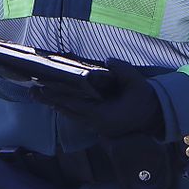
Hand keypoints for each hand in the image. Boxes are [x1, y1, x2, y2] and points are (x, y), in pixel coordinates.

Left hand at [33, 59, 162, 139]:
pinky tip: (54, 101)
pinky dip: (64, 108)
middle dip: (50, 101)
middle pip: (68, 112)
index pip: (75, 105)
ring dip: (54, 105)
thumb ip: (123, 70)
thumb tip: (107, 61)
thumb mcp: (137, 82)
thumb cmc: (145, 98)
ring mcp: (96, 127)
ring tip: (37, 95)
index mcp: (104, 116)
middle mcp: (96, 124)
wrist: (156, 116)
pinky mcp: (96, 126)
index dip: (57, 97)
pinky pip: (76, 117)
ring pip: (70, 116)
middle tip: (32, 91)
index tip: (43, 89)